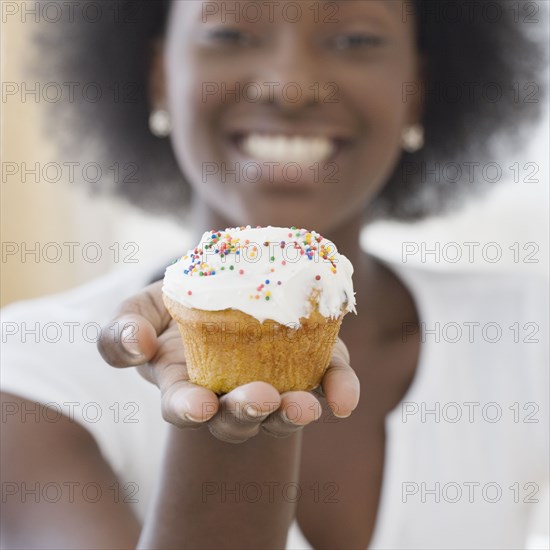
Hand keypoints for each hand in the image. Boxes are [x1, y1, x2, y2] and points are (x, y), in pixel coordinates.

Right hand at [98, 281, 359, 442]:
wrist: (222, 285)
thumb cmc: (174, 305)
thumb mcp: (138, 311)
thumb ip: (120, 332)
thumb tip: (137, 344)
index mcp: (186, 386)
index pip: (184, 406)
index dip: (189, 409)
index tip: (199, 405)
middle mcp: (230, 393)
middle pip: (238, 418)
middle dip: (248, 413)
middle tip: (260, 400)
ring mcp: (272, 380)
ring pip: (283, 409)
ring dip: (294, 412)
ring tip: (306, 406)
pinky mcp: (308, 360)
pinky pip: (326, 379)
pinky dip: (338, 389)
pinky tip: (344, 398)